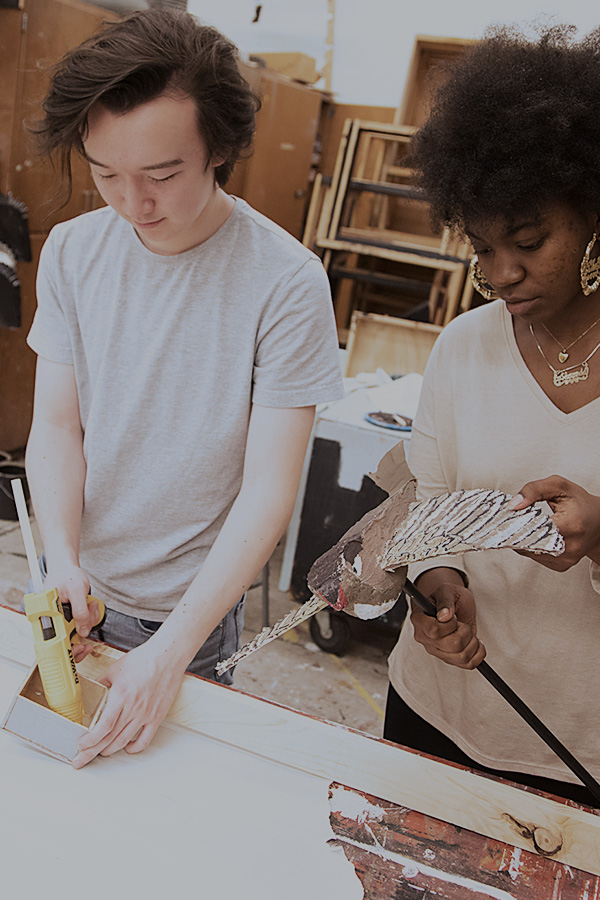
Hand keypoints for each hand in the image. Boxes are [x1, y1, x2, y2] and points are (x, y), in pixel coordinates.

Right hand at [43, 562, 99, 652]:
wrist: (66, 568)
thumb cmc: (66, 575)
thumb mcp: (77, 590)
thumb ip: (80, 611)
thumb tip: (83, 631)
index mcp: (46, 616)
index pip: (54, 643)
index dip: (68, 649)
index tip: (80, 648)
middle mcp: (51, 621)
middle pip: (69, 639)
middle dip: (84, 627)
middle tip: (90, 612)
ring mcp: (60, 621)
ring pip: (78, 632)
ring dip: (89, 619)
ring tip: (89, 603)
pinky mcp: (67, 618)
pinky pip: (81, 625)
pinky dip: (89, 617)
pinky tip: (89, 605)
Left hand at [72, 638, 186, 767]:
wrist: (167, 657)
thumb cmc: (144, 660)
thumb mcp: (115, 669)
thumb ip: (102, 683)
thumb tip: (92, 692)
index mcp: (121, 696)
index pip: (103, 726)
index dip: (90, 740)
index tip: (81, 746)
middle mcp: (133, 708)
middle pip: (110, 738)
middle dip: (92, 752)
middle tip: (81, 759)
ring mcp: (146, 714)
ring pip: (124, 741)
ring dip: (109, 750)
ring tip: (100, 752)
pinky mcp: (157, 716)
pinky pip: (145, 739)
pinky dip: (134, 748)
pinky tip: (126, 747)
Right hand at [410, 573, 485, 668]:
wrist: (454, 605)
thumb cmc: (448, 596)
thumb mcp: (447, 591)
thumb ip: (445, 601)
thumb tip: (444, 616)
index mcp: (419, 619)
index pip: (434, 631)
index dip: (450, 625)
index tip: (453, 617)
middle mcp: (424, 638)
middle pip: (452, 645)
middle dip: (466, 632)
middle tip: (462, 623)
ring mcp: (436, 651)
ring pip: (462, 656)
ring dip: (473, 642)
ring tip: (468, 631)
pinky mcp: (449, 659)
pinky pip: (469, 664)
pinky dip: (478, 652)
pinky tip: (474, 641)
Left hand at [508, 475, 599, 569]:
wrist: (598, 522)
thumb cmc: (579, 503)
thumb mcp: (558, 486)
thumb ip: (533, 490)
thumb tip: (513, 505)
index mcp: (572, 524)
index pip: (536, 529)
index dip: (519, 523)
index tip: (508, 517)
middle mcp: (571, 546)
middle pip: (531, 543)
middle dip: (517, 532)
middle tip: (511, 521)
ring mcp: (566, 559)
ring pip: (530, 552)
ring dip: (523, 540)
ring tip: (527, 525)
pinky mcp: (561, 566)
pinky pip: (536, 557)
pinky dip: (530, 546)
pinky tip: (535, 535)